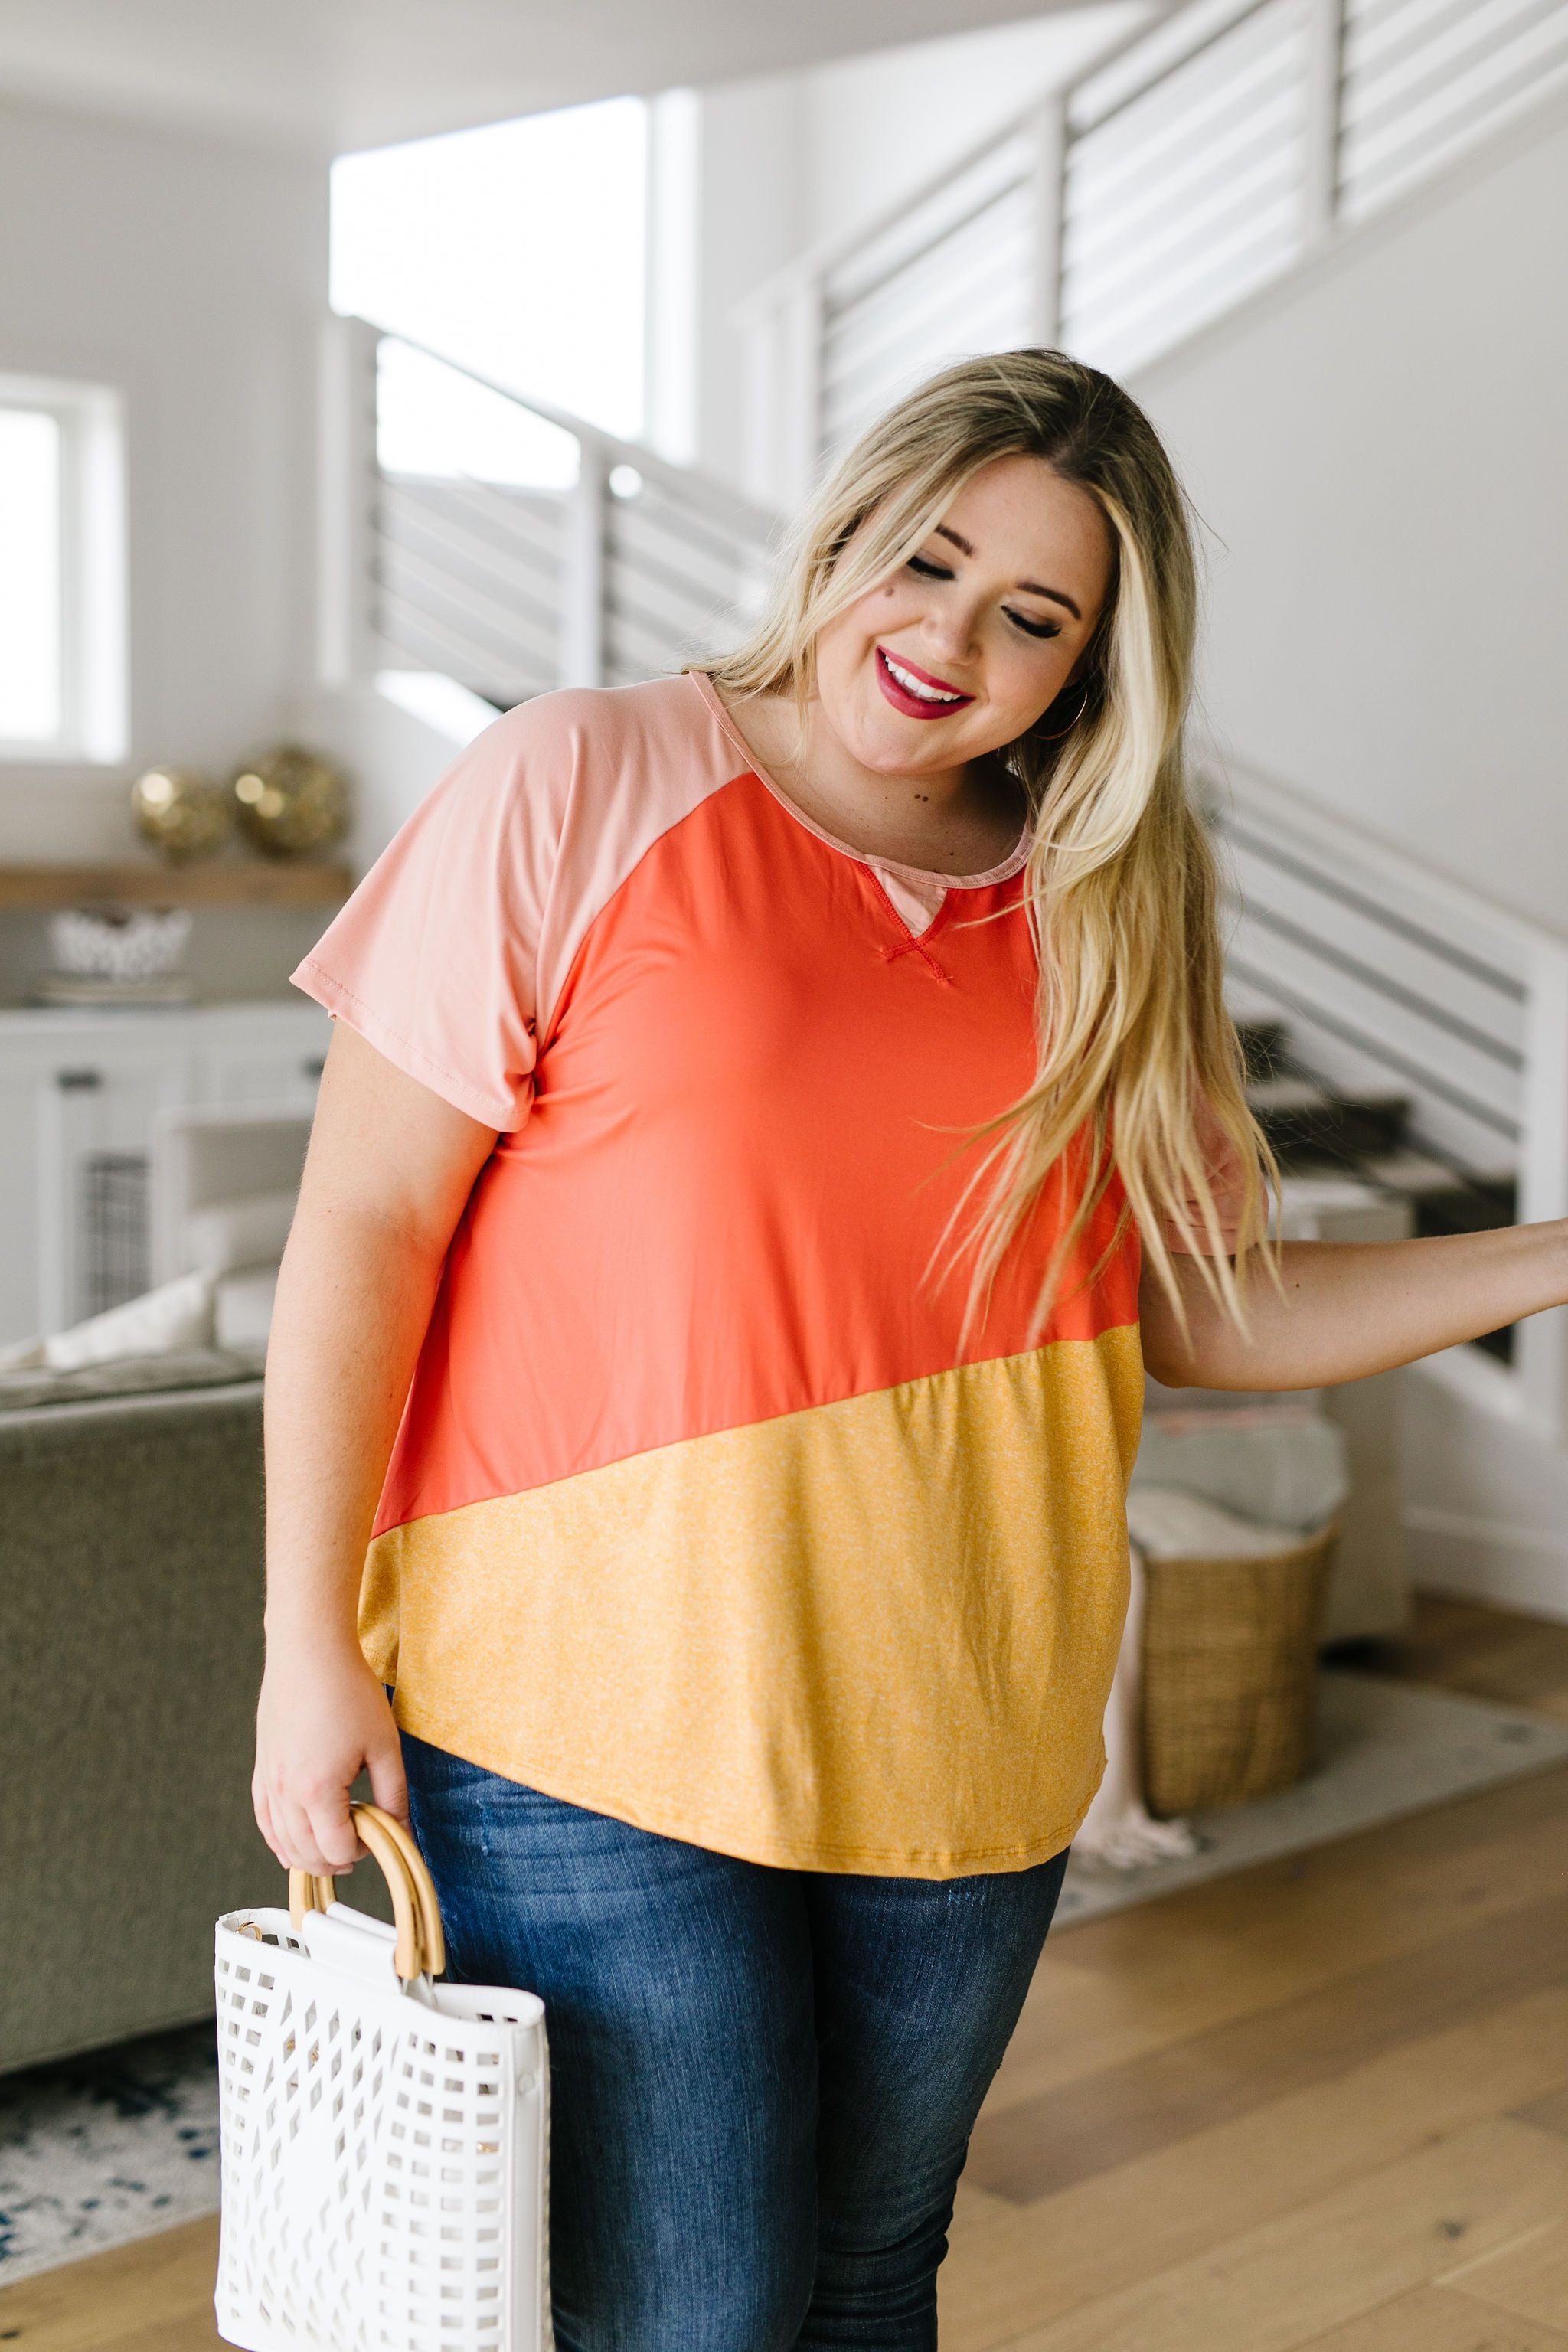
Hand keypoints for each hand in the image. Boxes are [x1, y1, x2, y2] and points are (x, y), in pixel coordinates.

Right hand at [253, 1639, 407, 1877]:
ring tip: (334, 1850)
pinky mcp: (262, 1768)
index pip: (338, 1848)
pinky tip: (292, 1846)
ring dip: (309, 1855)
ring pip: (282, 1842)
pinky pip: (264, 1819)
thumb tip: (402, 1828)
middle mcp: (286, 1792)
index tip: (379, 1833)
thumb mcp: (384, 1744)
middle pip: (307, 1853)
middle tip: (360, 1848)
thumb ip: (393, 1793)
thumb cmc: (349, 1691)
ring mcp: (269, 1781)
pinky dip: (279, 1839)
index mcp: (318, 1790)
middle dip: (336, 1861)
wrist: (309, 1652)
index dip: (363, 1851)